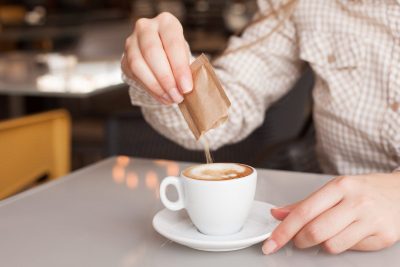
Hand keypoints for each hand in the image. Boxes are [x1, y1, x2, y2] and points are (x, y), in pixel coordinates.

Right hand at [122, 12, 191, 104]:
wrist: (161, 55)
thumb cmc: (177, 54)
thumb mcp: (186, 56)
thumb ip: (187, 69)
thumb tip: (186, 88)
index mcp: (166, 22)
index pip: (172, 43)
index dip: (180, 68)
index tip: (187, 87)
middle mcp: (146, 28)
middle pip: (152, 52)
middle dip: (166, 79)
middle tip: (178, 95)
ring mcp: (131, 42)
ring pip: (139, 65)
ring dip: (156, 86)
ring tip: (171, 98)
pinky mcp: (124, 59)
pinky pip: (134, 76)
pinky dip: (150, 89)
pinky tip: (162, 97)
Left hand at [263, 172, 399, 253]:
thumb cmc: (362, 190)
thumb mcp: (334, 190)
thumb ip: (304, 204)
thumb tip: (277, 214)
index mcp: (340, 186)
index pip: (304, 212)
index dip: (283, 231)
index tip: (270, 244)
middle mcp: (356, 201)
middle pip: (316, 231)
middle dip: (299, 241)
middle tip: (298, 239)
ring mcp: (372, 219)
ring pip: (332, 245)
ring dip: (321, 245)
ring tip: (328, 233)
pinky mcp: (384, 236)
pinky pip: (351, 249)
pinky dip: (342, 246)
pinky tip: (348, 234)